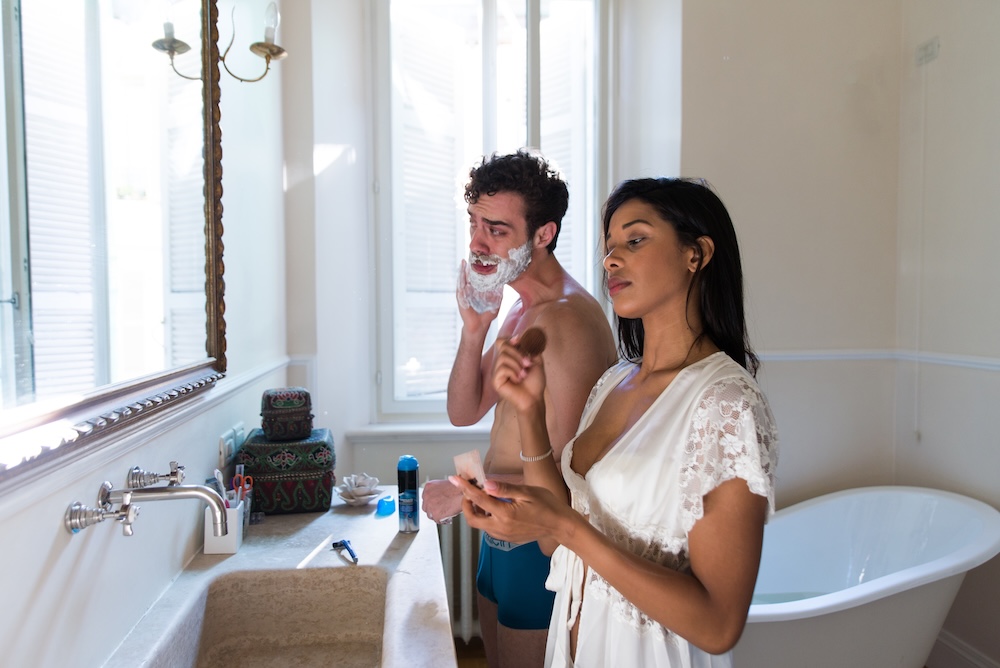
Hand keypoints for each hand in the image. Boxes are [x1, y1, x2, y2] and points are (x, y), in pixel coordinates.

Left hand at [421, 479, 463, 523]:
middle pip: (426, 507)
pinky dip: (443, 520)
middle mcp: (427, 496)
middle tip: (441, 509)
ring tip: (445, 514)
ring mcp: (430, 506)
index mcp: (429, 487)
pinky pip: (437, 520)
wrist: (464, 493)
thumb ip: (438, 490)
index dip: (432, 502)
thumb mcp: (444, 484)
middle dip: (433, 509)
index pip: (425, 497)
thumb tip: (439, 496)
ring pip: (430, 515)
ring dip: (437, 515)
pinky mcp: (436, 514)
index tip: (436, 503)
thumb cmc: (458, 488)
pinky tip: (448, 517)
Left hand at [449, 476, 572, 544]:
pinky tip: (493, 507)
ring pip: (480, 524)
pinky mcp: (507, 538)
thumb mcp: (527, 492)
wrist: (560, 526)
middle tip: (470, 490)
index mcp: (505, 514)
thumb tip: (485, 484)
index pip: (478, 499)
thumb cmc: (547, 505)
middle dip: (466, 503)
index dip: (465, 487)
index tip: (455, 478)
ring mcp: (503, 535)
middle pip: (472, 518)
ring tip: (482, 496)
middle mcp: (500, 528)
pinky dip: (485, 517)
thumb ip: (504, 489)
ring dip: (476, 511)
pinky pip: (489, 528)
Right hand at [456, 260, 501, 328]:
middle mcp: (469, 291)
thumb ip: (500, 292)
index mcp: (476, 290)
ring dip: (462, 271)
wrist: (480, 325)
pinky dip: (460, 280)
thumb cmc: (487, 314)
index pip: (476, 277)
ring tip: (463, 262)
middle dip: (468, 267)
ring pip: (462, 280)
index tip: (479, 259)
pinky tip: (461, 273)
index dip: (476, 269)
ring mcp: (464, 294)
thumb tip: (505, 282)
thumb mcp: (496, 301)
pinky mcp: (461, 299)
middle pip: (468, 276)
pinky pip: (460, 287)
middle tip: (469, 256)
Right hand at [491, 335, 545, 412]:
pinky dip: (513, 373)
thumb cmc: (535, 381)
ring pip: (503, 357)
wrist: (534, 398)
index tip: (519, 340)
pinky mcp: (495, 380)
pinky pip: (502, 368)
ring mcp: (498, 372)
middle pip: (504, 346)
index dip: (510, 339)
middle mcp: (502, 363)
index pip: (502, 341)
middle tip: (528, 364)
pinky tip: (517, 380)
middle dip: (518, 353)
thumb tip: (520, 335)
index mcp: (510, 357)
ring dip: (517, 364)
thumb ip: (529, 346)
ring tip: (524, 374)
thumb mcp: (536, 359)